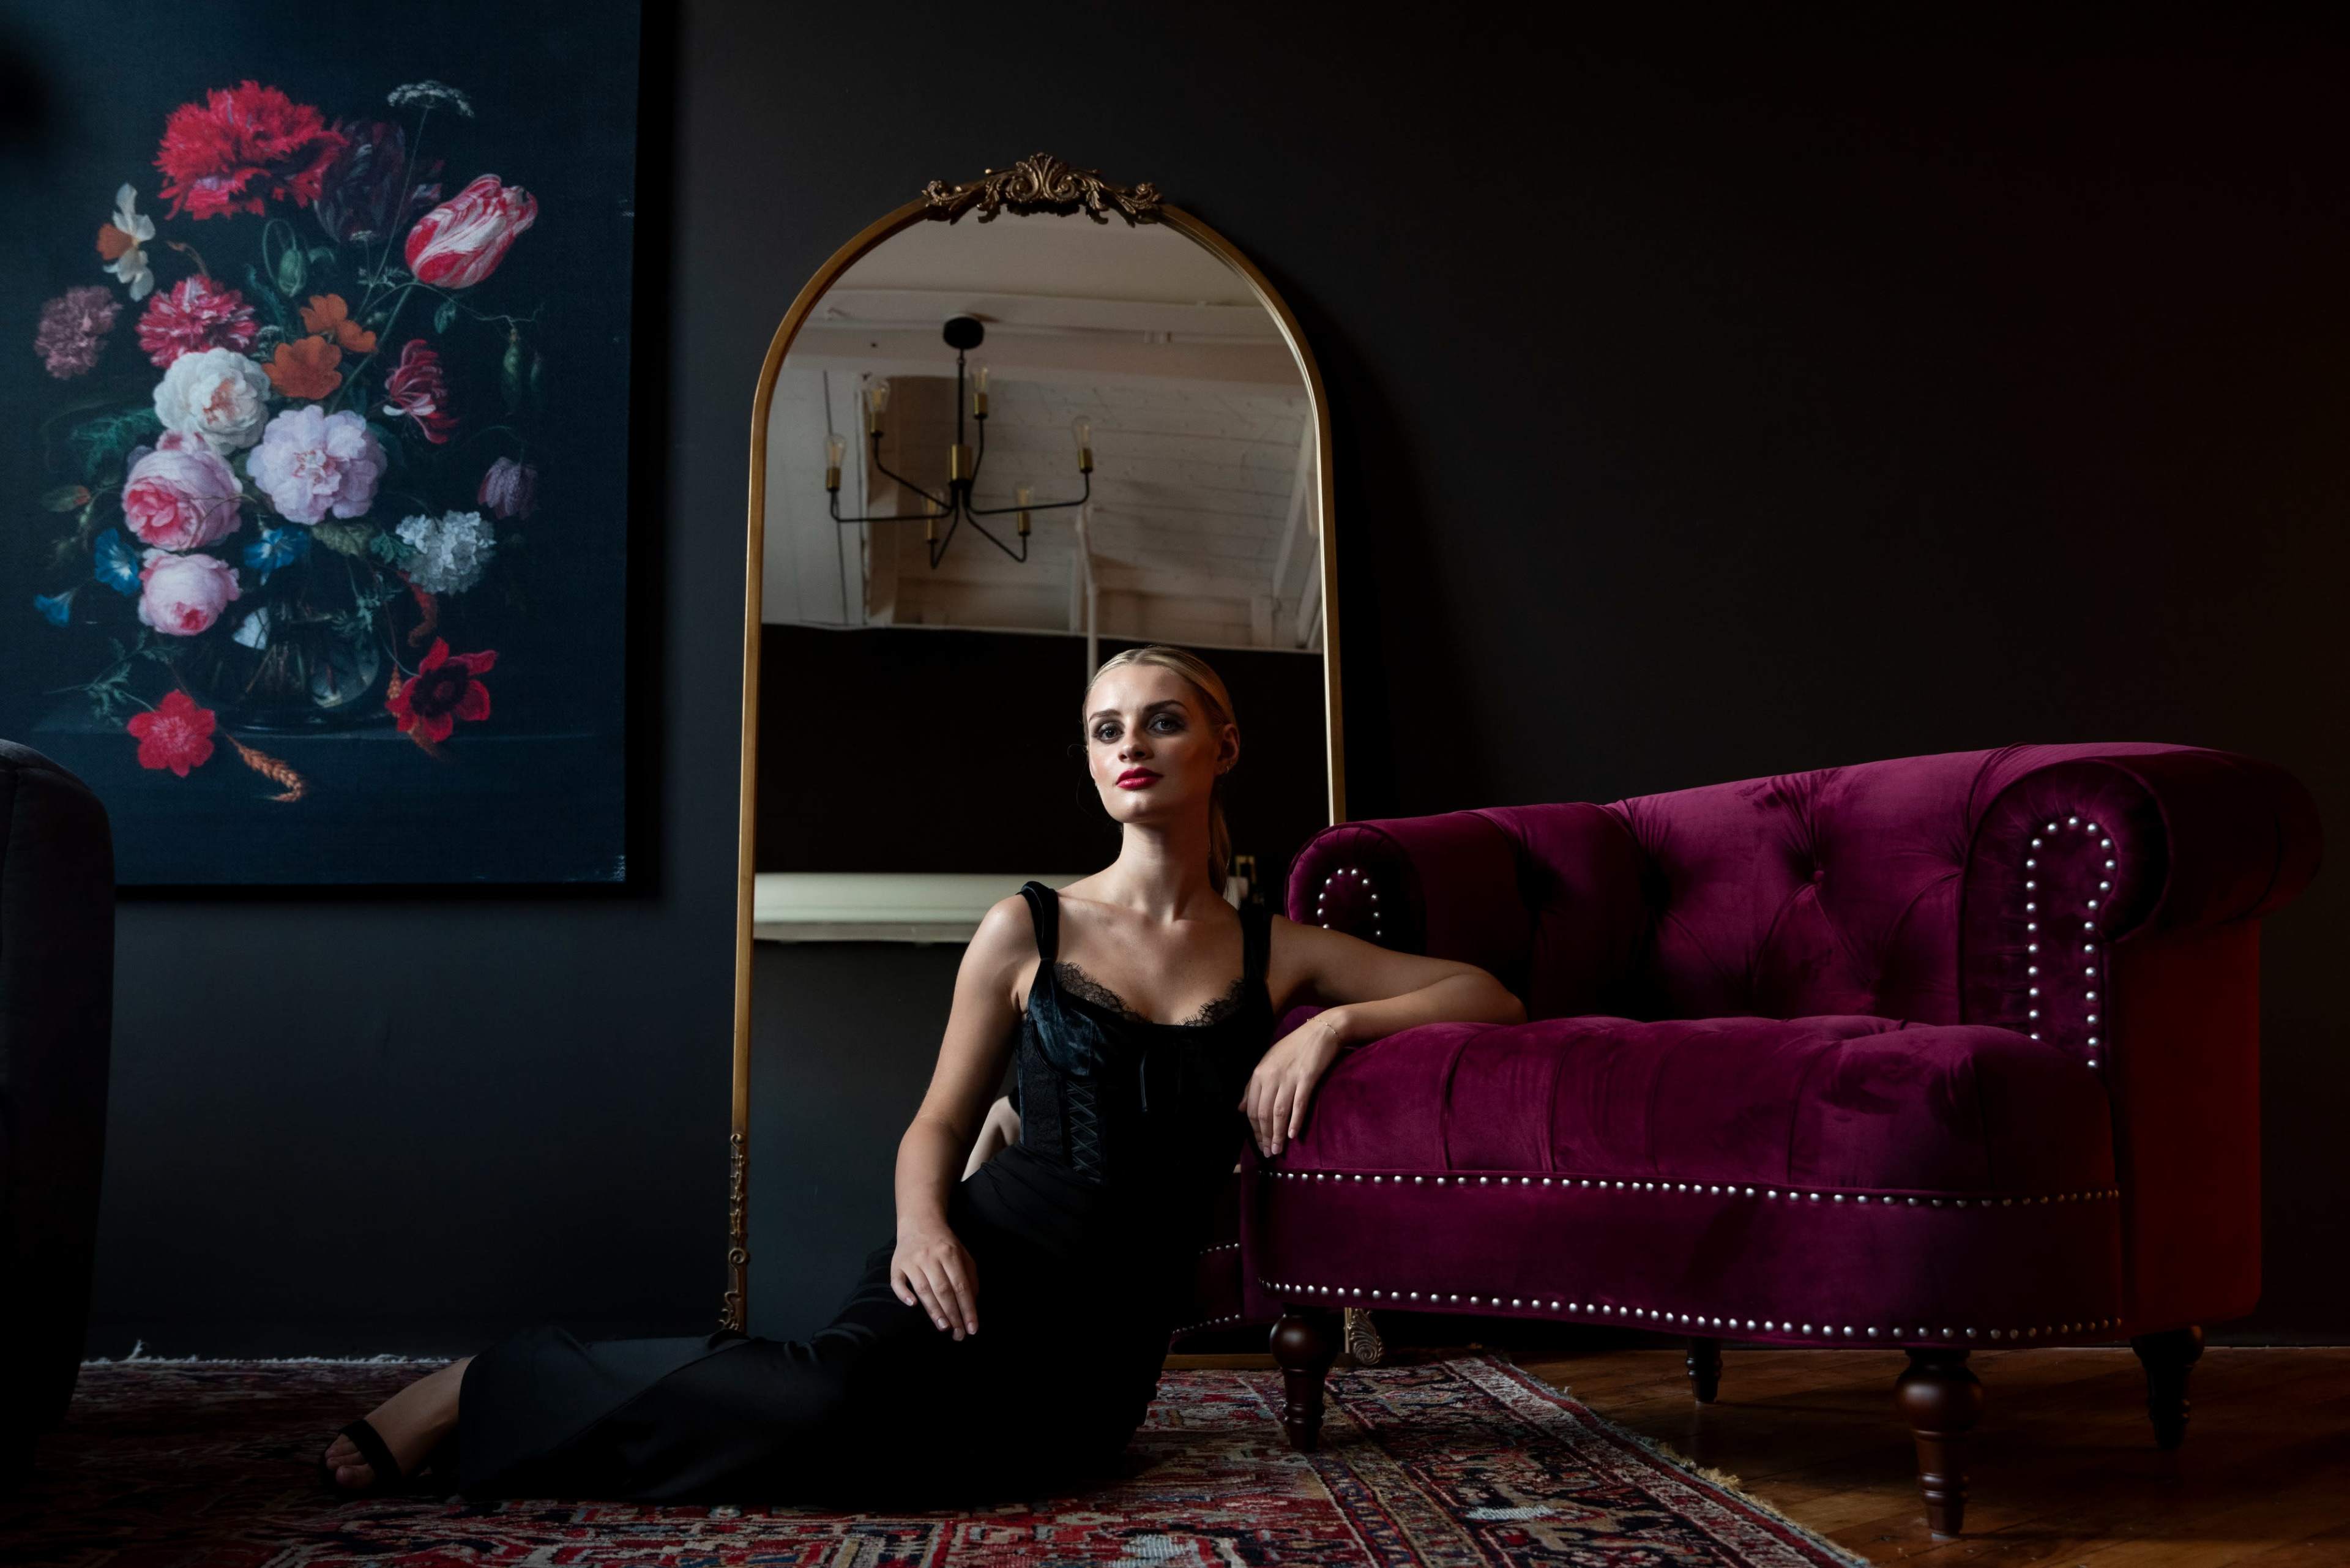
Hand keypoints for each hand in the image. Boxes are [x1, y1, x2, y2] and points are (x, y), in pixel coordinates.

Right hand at [891, 1222, 978, 1337]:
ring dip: (934, 1310)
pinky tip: (912, 1305)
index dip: (968, 1308)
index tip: (973, 1328)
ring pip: (923, 1289)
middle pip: (943, 1290)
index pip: (961, 1286)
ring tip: (944, 1327)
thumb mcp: (963, 1254)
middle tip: (959, 1334)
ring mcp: (912, 1261)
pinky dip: (904, 1294)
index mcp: (949, 1253)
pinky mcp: (896, 1265)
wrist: (919, 1222)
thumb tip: (972, 1302)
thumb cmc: (944, 1243)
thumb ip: (970, 1276)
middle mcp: (930, 1256)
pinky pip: (898, 1282)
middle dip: (953, 1314)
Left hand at [1239, 1011, 1347, 1158]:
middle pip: (1263, 1113)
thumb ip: (1252, 1085)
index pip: (1251, 1108)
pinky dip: (1295, 1121)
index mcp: (1259, 1073)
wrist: (1320, 1031)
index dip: (1254, 1129)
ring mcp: (1289, 1077)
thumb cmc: (1294, 1047)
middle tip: (1268, 1153)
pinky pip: (1299, 1104)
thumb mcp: (1268, 1062)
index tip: (1259, 1143)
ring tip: (1277, 1150)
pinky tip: (1292, 1135)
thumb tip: (1239, 1108)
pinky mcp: (1307, 1078)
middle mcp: (1271, 1076)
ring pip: (1279, 1112)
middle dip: (1264, 1136)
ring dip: (1276, 1134)